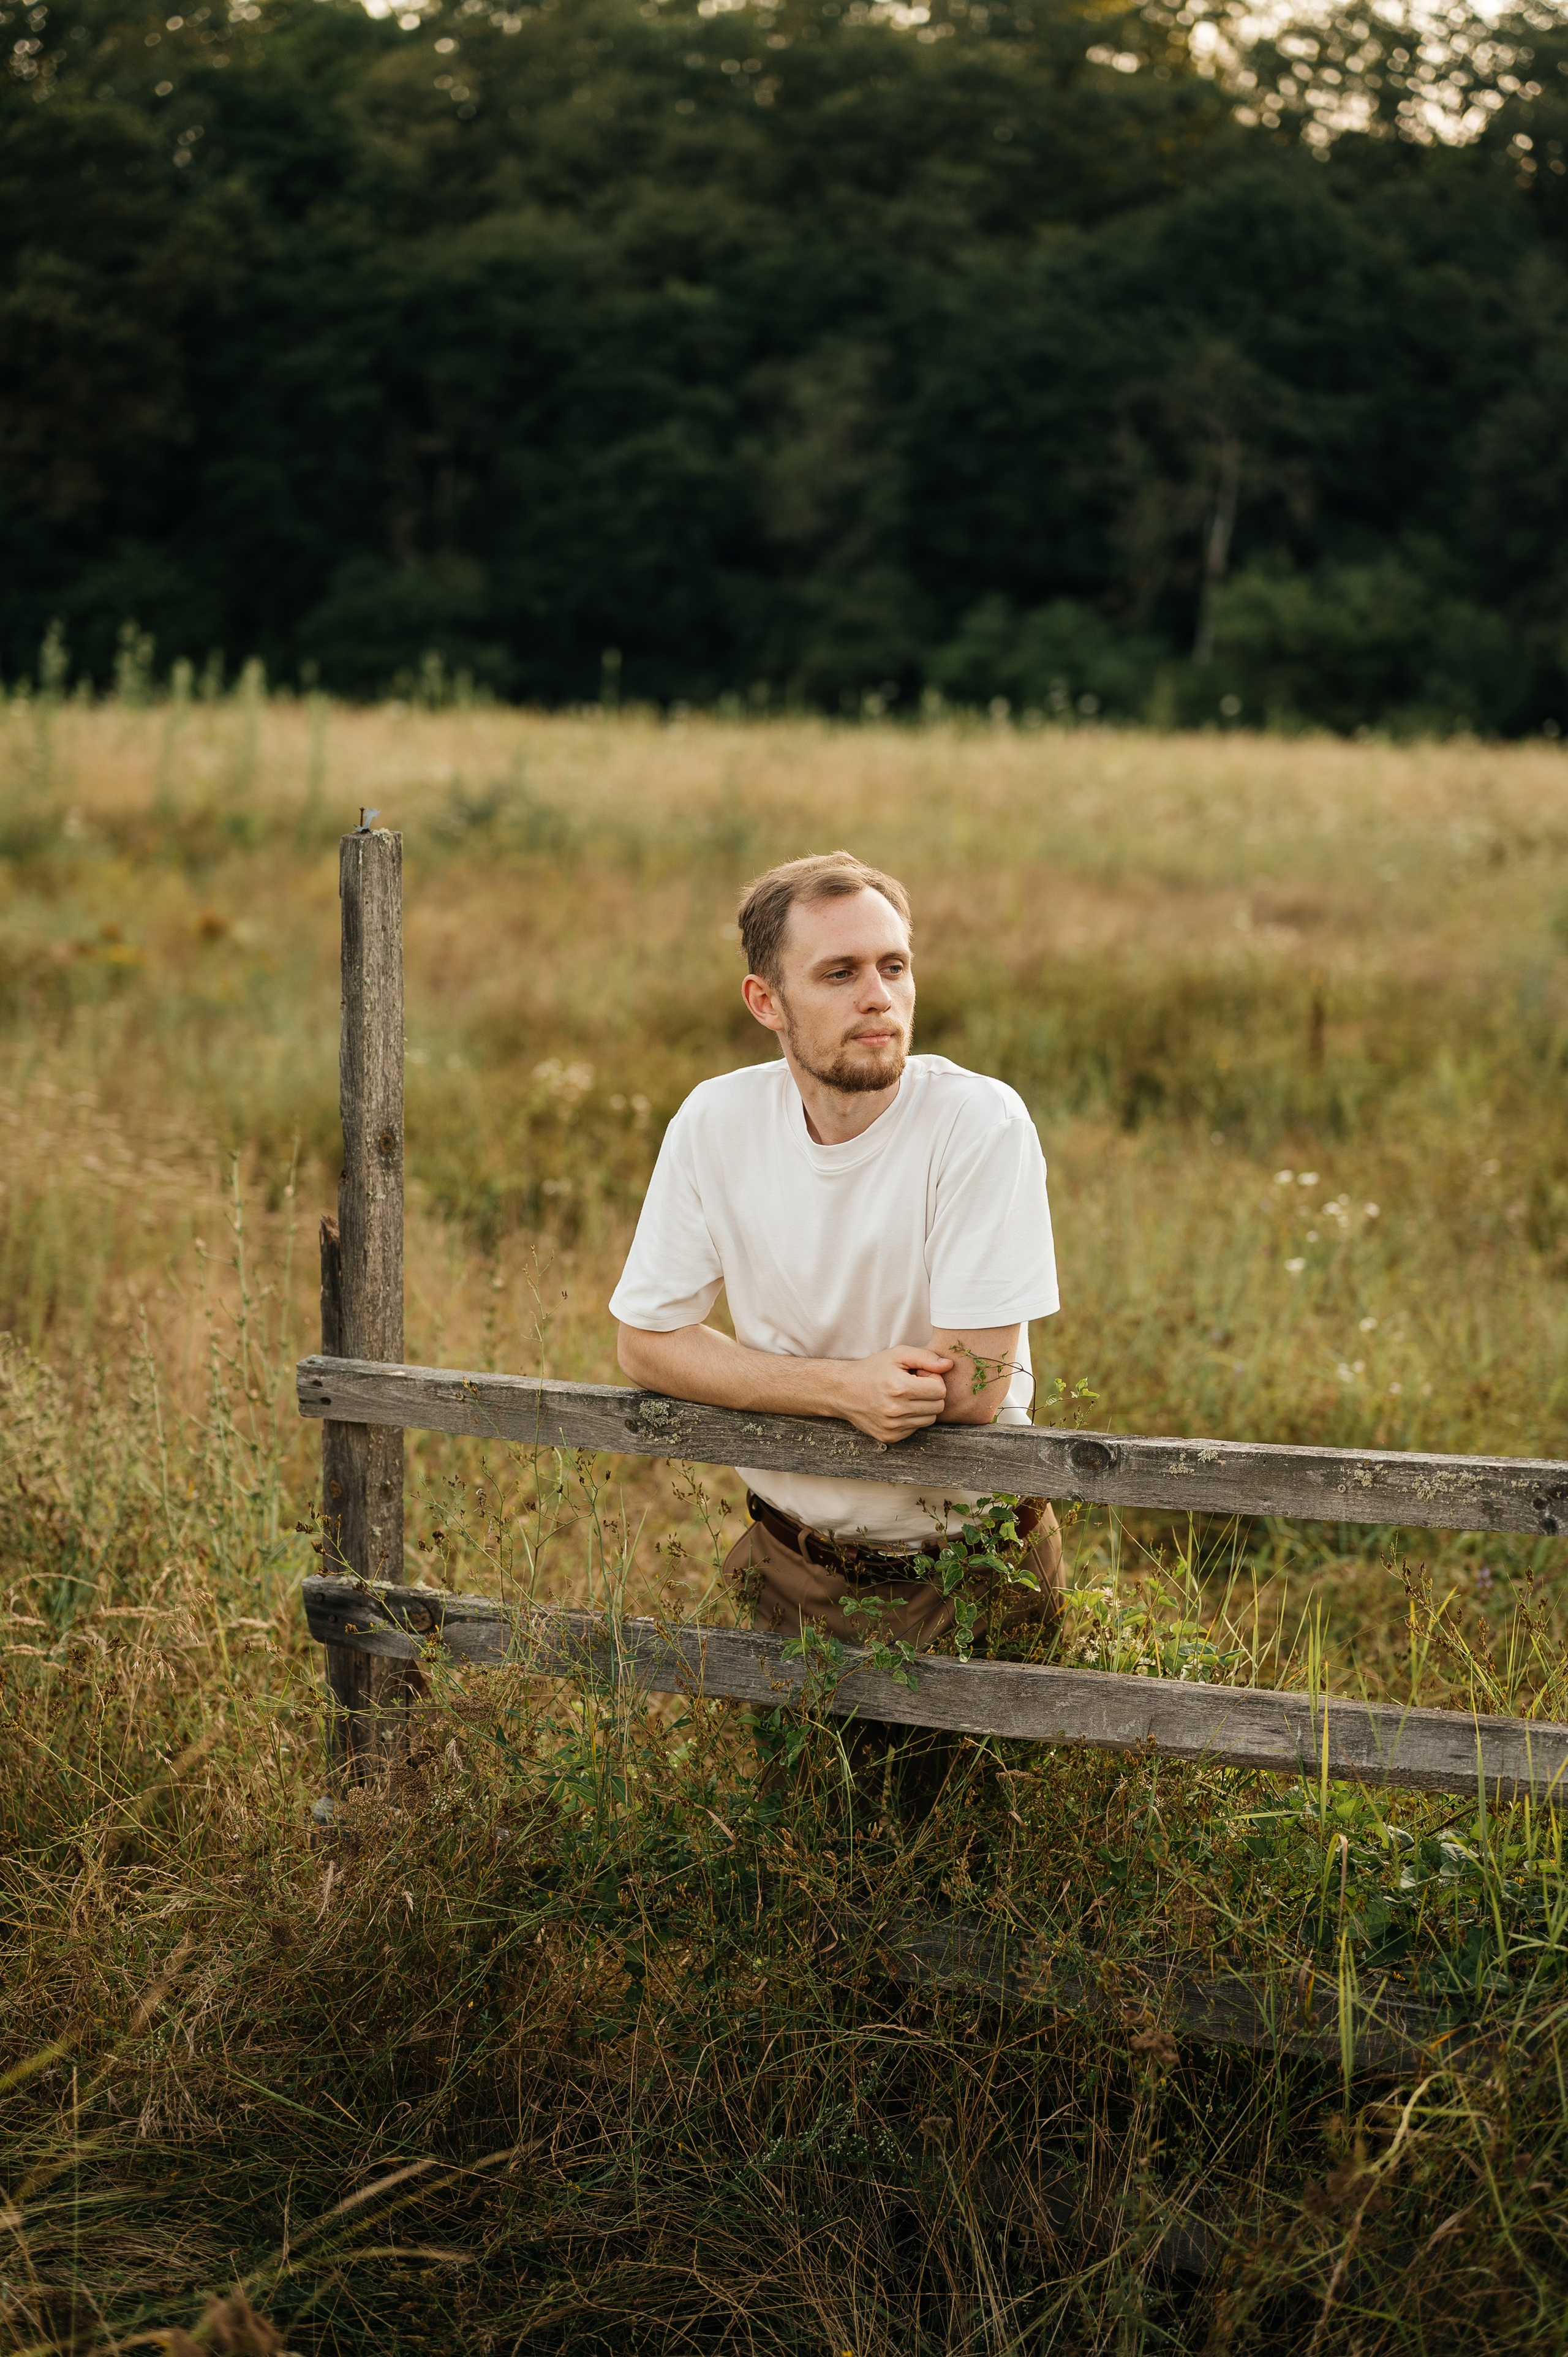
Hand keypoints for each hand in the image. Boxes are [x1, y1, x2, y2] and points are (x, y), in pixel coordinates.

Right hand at [834, 1346, 953, 1442]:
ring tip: (906, 1396)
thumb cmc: (872, 1370)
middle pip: (938, 1407)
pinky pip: (915, 1429)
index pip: (940, 1390)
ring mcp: (892, 1427)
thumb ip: (925, 1357)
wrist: (843, 1390)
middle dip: (931, 1394)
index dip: (934, 1380)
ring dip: (923, 1407)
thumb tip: (949, 1365)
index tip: (920, 1375)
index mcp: (900, 1388)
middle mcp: (896, 1410)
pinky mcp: (889, 1438)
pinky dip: (911, 1418)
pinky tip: (898, 1408)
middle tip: (914, 1385)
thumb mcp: (897, 1354)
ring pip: (929, 1420)